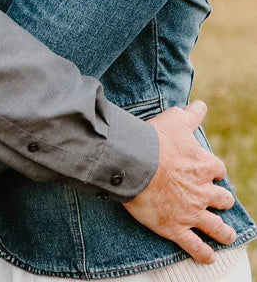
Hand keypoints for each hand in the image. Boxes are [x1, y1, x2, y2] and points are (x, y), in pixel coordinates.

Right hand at [124, 100, 234, 262]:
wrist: (135, 163)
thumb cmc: (156, 139)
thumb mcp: (176, 120)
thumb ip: (191, 114)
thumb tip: (201, 105)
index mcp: (204, 165)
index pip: (218, 169)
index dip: (214, 170)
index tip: (210, 171)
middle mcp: (203, 191)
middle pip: (222, 198)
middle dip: (222, 200)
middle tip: (220, 201)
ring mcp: (191, 212)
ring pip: (216, 227)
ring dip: (223, 232)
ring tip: (226, 235)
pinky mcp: (176, 228)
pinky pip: (195, 246)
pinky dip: (204, 254)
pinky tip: (209, 257)